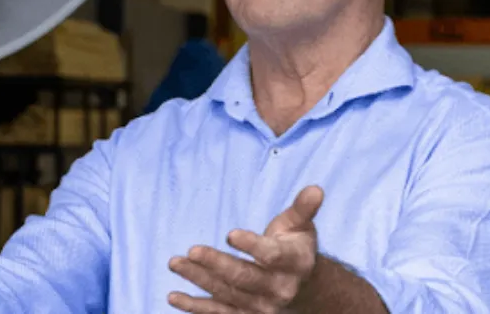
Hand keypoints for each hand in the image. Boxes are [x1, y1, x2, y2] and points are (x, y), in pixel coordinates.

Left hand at [168, 185, 323, 312]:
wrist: (305, 289)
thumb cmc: (295, 247)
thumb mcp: (301, 226)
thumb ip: (304, 208)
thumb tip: (316, 188)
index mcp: (293, 263)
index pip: (270, 255)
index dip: (251, 245)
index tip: (230, 234)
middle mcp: (278, 289)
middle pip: (243, 277)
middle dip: (216, 264)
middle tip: (192, 250)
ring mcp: (261, 307)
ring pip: (226, 294)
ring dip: (198, 280)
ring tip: (175, 263)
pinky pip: (218, 313)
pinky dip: (196, 307)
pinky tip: (174, 296)